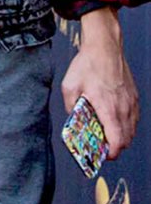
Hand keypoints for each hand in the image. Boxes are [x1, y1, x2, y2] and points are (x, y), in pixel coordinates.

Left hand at [64, 10, 138, 159]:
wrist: (105, 47)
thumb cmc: (87, 66)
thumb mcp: (69, 87)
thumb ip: (71, 107)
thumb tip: (74, 121)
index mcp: (108, 108)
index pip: (118, 140)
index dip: (112, 153)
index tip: (103, 156)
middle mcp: (124, 108)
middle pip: (127, 139)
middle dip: (115, 147)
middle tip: (101, 147)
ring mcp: (132, 103)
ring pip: (132, 129)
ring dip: (121, 136)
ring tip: (105, 134)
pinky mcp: (134, 97)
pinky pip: (134, 118)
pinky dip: (126, 125)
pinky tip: (113, 121)